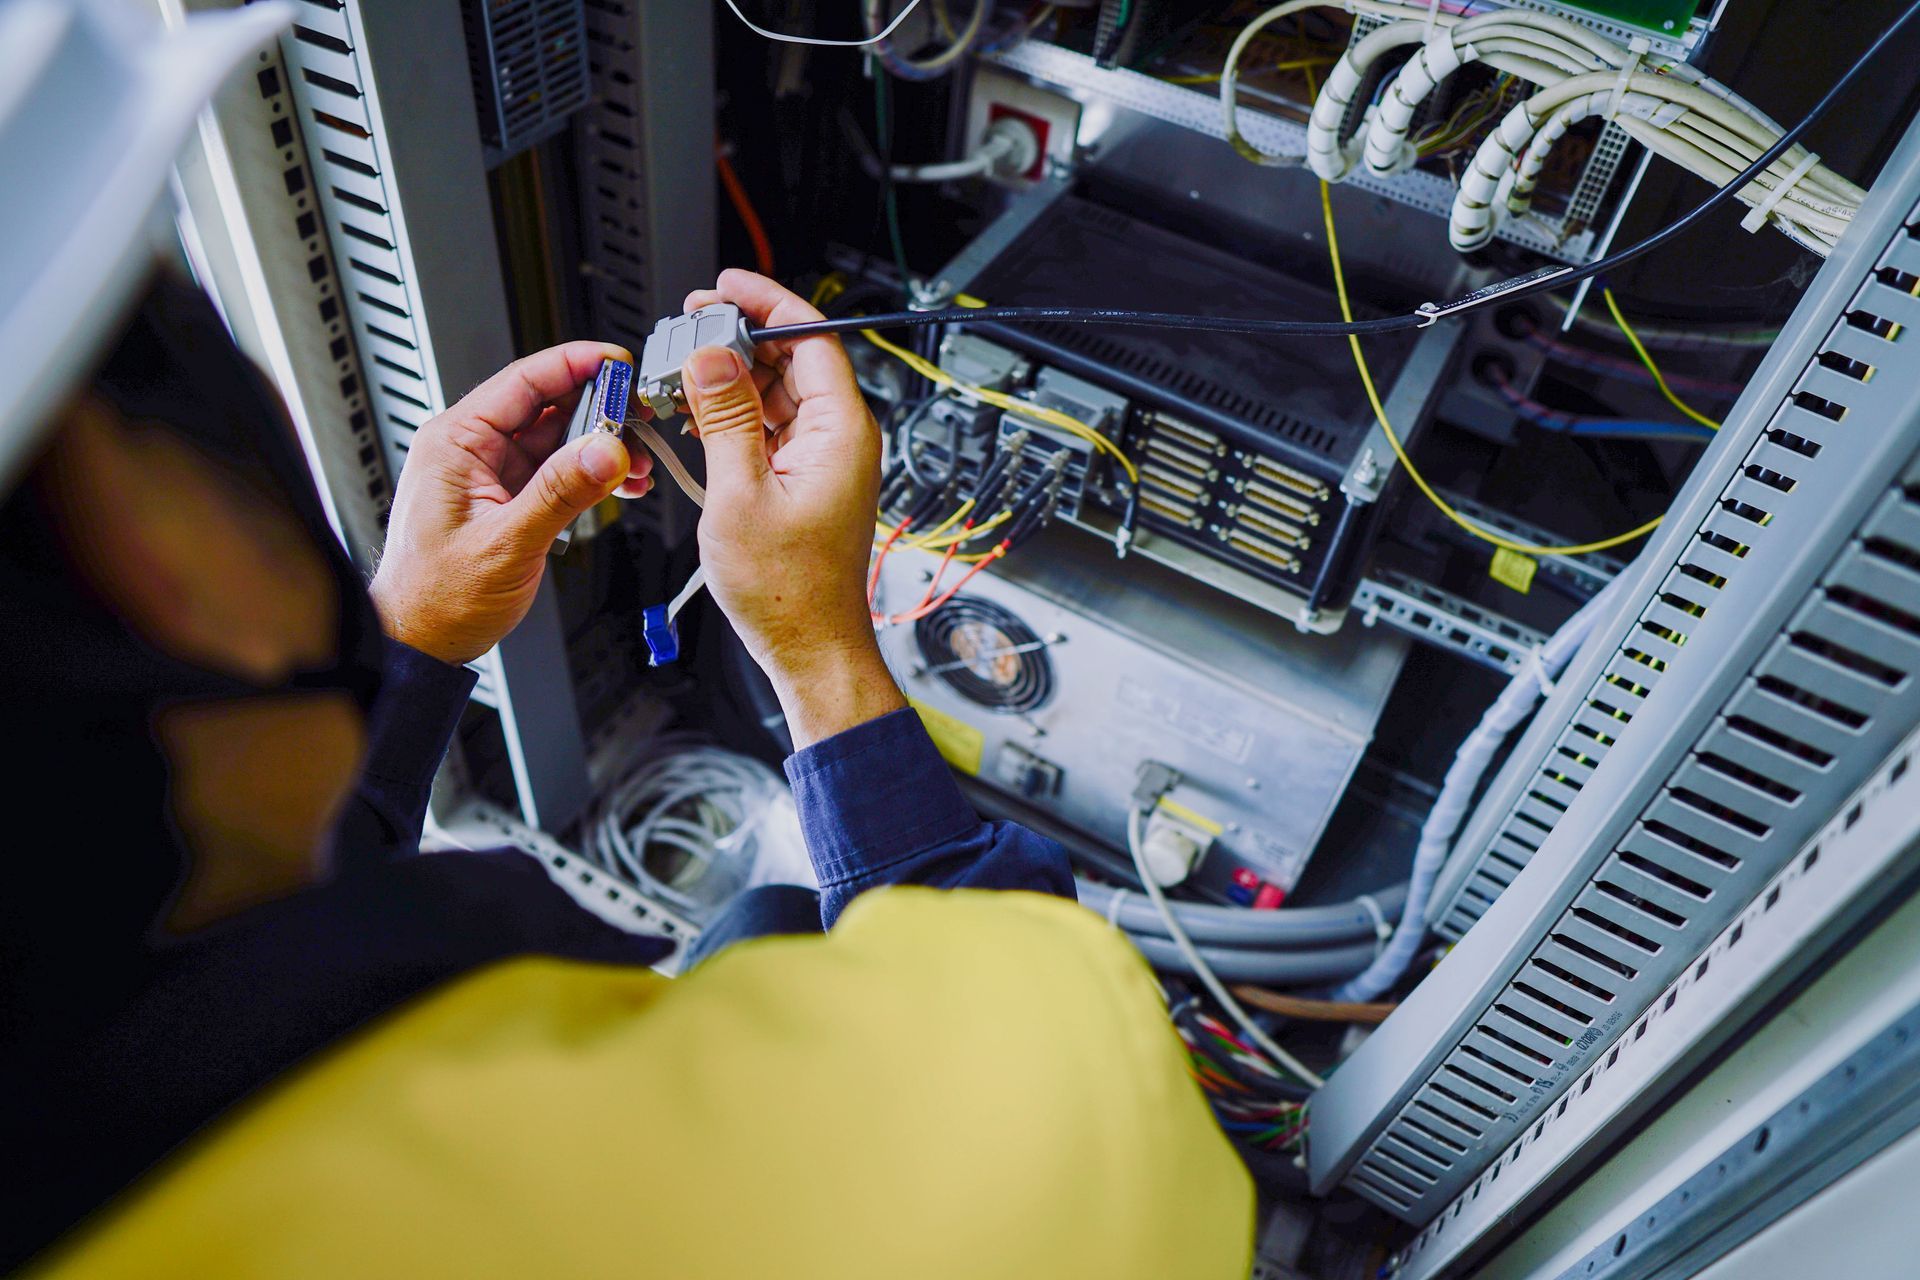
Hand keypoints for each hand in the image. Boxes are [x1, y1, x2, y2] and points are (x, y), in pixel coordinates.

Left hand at [369, 341, 653, 664]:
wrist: (422, 642)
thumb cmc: (436, 598)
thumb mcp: (506, 542)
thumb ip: (559, 493)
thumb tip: (605, 450)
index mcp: (455, 442)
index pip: (523, 380)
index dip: (576, 364)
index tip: (618, 363)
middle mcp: (473, 450)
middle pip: (549, 405)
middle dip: (602, 411)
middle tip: (642, 419)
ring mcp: (493, 473)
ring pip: (561, 439)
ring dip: (604, 447)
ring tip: (640, 463)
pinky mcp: (511, 497)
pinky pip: (560, 471)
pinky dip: (594, 474)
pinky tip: (623, 483)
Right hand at [681, 270, 903, 746]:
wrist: (809, 648)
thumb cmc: (788, 592)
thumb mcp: (740, 495)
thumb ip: (726, 418)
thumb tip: (712, 355)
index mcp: (840, 432)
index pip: (812, 337)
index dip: (767, 303)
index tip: (726, 285)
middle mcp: (839, 440)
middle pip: (791, 360)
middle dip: (738, 339)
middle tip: (687, 328)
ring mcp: (822, 461)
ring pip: (775, 395)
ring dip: (729, 381)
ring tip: (680, 375)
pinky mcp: (804, 483)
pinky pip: (769, 430)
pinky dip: (733, 419)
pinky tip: (695, 418)